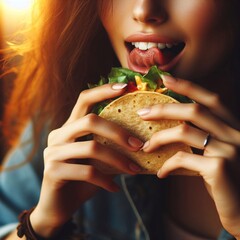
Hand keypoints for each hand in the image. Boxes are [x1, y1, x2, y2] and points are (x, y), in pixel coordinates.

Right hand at [30, 83, 142, 236]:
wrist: (59, 205)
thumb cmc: (83, 178)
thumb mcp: (99, 159)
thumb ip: (112, 147)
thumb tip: (142, 140)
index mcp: (69, 127)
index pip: (84, 99)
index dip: (103, 90)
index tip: (126, 86)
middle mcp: (58, 135)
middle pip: (90, 121)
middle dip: (118, 132)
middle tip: (139, 145)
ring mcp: (53, 153)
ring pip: (91, 147)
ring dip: (118, 160)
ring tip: (134, 171)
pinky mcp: (52, 171)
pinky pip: (87, 172)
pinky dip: (106, 180)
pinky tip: (115, 188)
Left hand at [138, 75, 239, 238]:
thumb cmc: (224, 182)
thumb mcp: (213, 156)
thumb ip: (198, 142)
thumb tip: (166, 133)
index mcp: (233, 127)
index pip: (211, 99)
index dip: (188, 86)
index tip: (166, 79)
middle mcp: (235, 134)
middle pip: (194, 110)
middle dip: (164, 108)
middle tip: (142, 112)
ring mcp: (230, 150)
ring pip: (185, 132)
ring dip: (159, 138)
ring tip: (145, 147)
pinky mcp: (220, 168)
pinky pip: (183, 159)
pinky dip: (167, 165)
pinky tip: (160, 173)